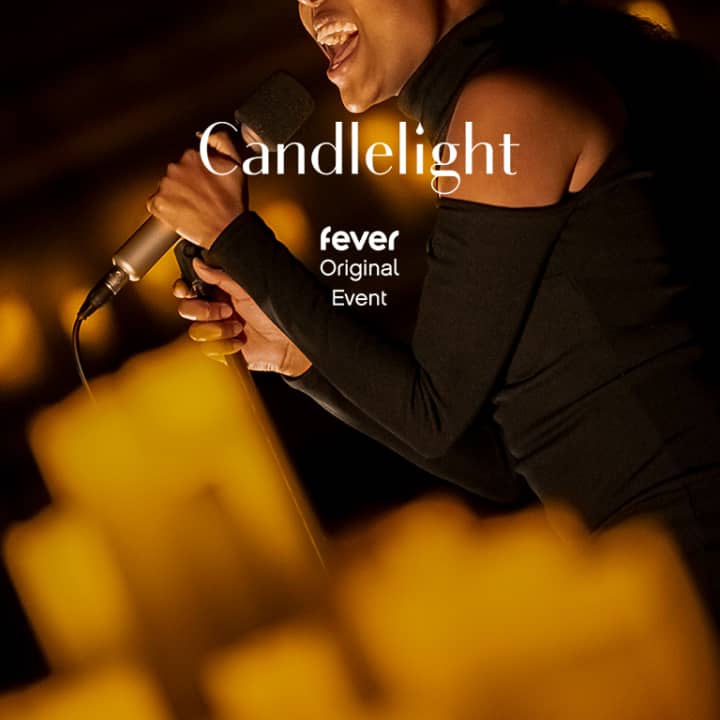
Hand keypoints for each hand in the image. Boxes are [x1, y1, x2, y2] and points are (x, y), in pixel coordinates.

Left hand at [147, 132, 247, 248]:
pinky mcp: (158, 203)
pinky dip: (165, 208)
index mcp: (192, 156)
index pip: (188, 161)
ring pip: (166, 187)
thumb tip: (203, 134)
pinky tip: (181, 212)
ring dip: (176, 195)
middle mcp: (176, 168)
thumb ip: (221, 141)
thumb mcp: (236, 164)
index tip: (205, 184)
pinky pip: (155, 202)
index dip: (198, 174)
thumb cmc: (232, 201)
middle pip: (176, 174)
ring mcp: (165, 186)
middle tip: (201, 197)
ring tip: (193, 206)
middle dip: (186, 184)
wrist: (226, 229)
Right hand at [174, 258, 311, 377]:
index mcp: (220, 291)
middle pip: (187, 309)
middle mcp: (216, 310)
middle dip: (204, 311)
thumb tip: (199, 263)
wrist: (287, 344)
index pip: (190, 287)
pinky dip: (225, 345)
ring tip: (238, 327)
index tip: (186, 290)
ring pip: (196, 330)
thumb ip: (221, 276)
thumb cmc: (275, 315)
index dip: (184, 289)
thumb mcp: (247, 290)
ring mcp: (217, 330)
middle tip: (226, 310)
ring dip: (219, 329)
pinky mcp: (220, 349)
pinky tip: (239, 341)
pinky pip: (207, 348)